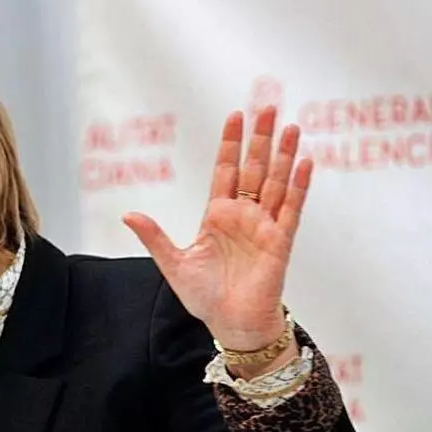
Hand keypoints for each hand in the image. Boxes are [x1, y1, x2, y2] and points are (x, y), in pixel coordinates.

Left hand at [123, 107, 309, 374]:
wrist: (231, 325)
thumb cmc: (206, 297)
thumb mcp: (174, 264)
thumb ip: (155, 237)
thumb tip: (128, 215)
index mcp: (217, 216)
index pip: (225, 171)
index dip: (230, 144)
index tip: (235, 115)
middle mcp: (243, 216)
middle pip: (253, 168)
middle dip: (259, 139)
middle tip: (267, 106)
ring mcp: (263, 227)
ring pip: (275, 182)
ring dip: (283, 155)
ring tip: (289, 126)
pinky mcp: (280, 242)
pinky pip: (291, 209)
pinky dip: (297, 186)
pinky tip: (304, 162)